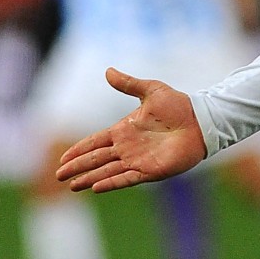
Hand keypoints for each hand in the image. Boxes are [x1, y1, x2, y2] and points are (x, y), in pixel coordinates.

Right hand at [55, 68, 207, 192]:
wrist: (201, 120)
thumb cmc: (178, 106)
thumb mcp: (151, 90)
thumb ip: (128, 84)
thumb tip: (108, 71)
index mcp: (124, 130)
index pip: (95, 142)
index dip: (79, 150)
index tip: (63, 158)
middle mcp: (127, 148)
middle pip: (96, 159)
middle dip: (77, 167)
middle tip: (58, 175)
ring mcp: (137, 160)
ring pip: (107, 171)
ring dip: (89, 178)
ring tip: (72, 186)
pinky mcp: (150, 171)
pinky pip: (126, 178)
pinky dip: (111, 183)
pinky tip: (96, 187)